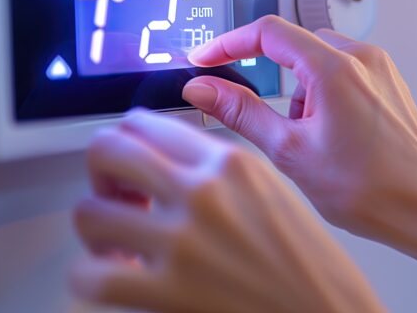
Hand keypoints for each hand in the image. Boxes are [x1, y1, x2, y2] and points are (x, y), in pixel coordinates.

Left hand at [71, 110, 384, 312]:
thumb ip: (220, 171)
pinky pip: (88, 275)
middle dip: (102, 174)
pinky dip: (94, 279)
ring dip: (99, 230)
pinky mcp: (167, 293)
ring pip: (89, 212)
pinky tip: (124, 280)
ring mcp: (183, 243)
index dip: (127, 143)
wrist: (328, 312)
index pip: (145, 123)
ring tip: (121, 245)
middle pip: (108, 151)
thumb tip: (164, 162)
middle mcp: (205, 193)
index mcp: (233, 163)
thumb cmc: (308, 263)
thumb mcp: (272, 192)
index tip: (130, 164)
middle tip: (117, 197)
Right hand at [183, 16, 416, 311]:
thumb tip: (204, 89)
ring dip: (300, 91)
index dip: (228, 43)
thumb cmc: (372, 190)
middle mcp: (363, 59)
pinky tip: (331, 138)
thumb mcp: (290, 152)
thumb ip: (242, 113)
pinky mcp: (391, 86)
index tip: (205, 58)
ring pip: (320, 62)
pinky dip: (325, 96)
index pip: (268, 32)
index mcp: (335, 67)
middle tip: (261, 118)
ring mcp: (382, 71)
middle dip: (269, 77)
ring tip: (308, 142)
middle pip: (295, 45)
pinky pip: (345, 74)